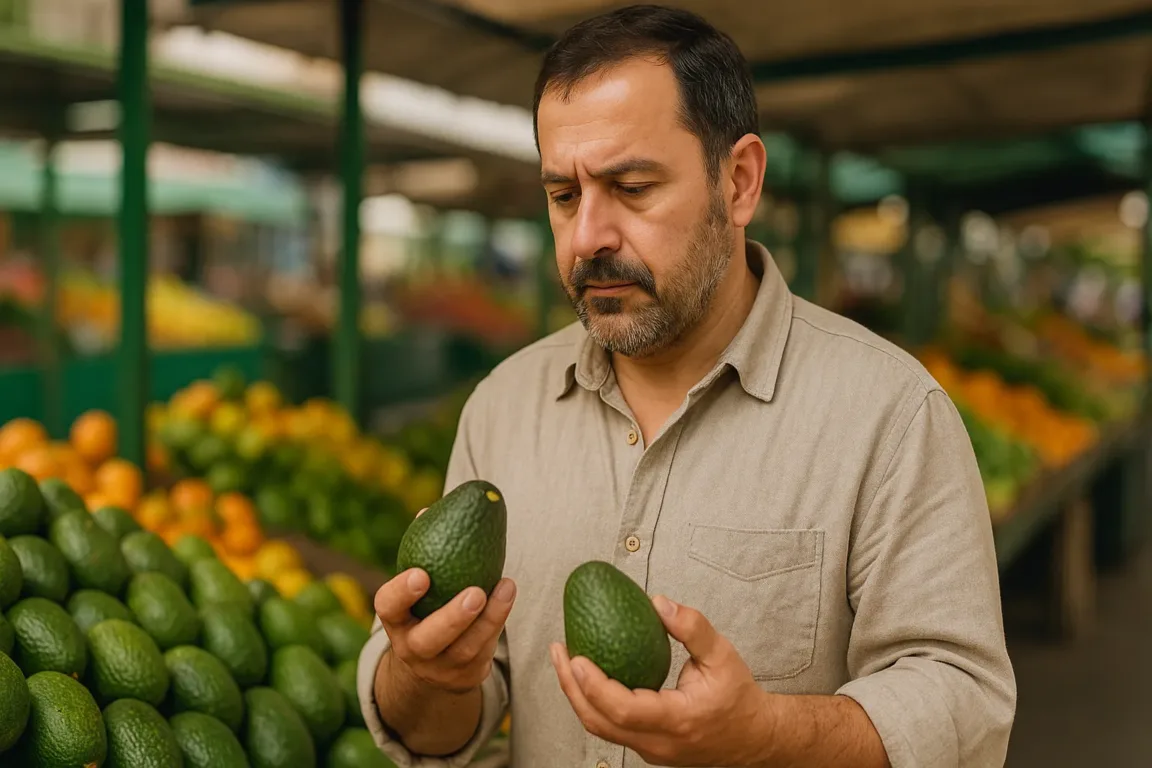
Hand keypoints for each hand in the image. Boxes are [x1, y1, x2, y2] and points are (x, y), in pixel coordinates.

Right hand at [375, 508, 515, 693]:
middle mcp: (412, 648)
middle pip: (429, 640)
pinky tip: (508, 594)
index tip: (421, 574)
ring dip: (490, 618)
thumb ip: (422, 551)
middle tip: (475, 592)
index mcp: (395, 620)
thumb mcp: (417, 587)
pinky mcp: (467, 676)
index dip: (401, 593)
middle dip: (452, 618)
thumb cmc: (425, 606)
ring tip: (507, 586)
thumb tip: (429, 509)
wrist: (433, 664)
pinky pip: (485, 651)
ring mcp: (440, 667)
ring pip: (466, 648)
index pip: (388, 608)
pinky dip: (498, 623)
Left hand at [550, 596, 773, 766]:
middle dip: (571, 687)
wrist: (754, 739)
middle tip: (559, 651)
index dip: (594, 685)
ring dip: (577, 695)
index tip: (575, 657)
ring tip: (565, 660)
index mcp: (677, 720)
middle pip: (599, 722)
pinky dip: (592, 703)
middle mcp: (659, 742)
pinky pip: (610, 728)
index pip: (623, 710)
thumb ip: (693, 628)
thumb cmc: (738, 697)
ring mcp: (651, 750)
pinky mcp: (647, 748)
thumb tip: (659, 603)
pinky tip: (587, 676)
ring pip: (600, 729)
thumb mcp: (723, 655)